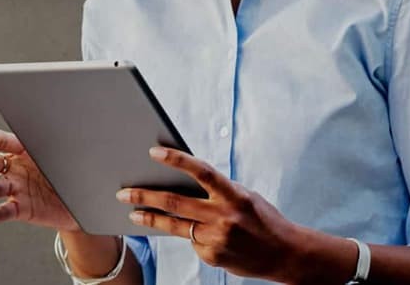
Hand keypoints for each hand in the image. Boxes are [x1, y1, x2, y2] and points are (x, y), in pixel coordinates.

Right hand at [0, 128, 79, 231]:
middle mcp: (16, 168)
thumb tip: (63, 123)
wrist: (83, 199)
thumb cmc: (72, 169)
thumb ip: (59, 140)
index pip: (1, 140)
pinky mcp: (22, 208)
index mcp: (25, 149)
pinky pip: (7, 210)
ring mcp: (17, 188)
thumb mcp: (68, 150)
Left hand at [115, 147, 298, 281]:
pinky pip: (192, 241)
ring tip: (133, 212)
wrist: (285, 254)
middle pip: (176, 203)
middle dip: (145, 196)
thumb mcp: (244, 196)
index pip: (201, 172)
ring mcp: (216, 239)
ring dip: (150, 218)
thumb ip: (217, 191)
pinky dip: (189, 233)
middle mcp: (224, 217)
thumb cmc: (263, 219)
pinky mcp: (212, 257)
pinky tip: (195, 232)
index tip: (154, 152)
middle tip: (124, 192)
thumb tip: (184, 182)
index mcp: (234, 195)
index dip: (177, 160)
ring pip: (175, 226)